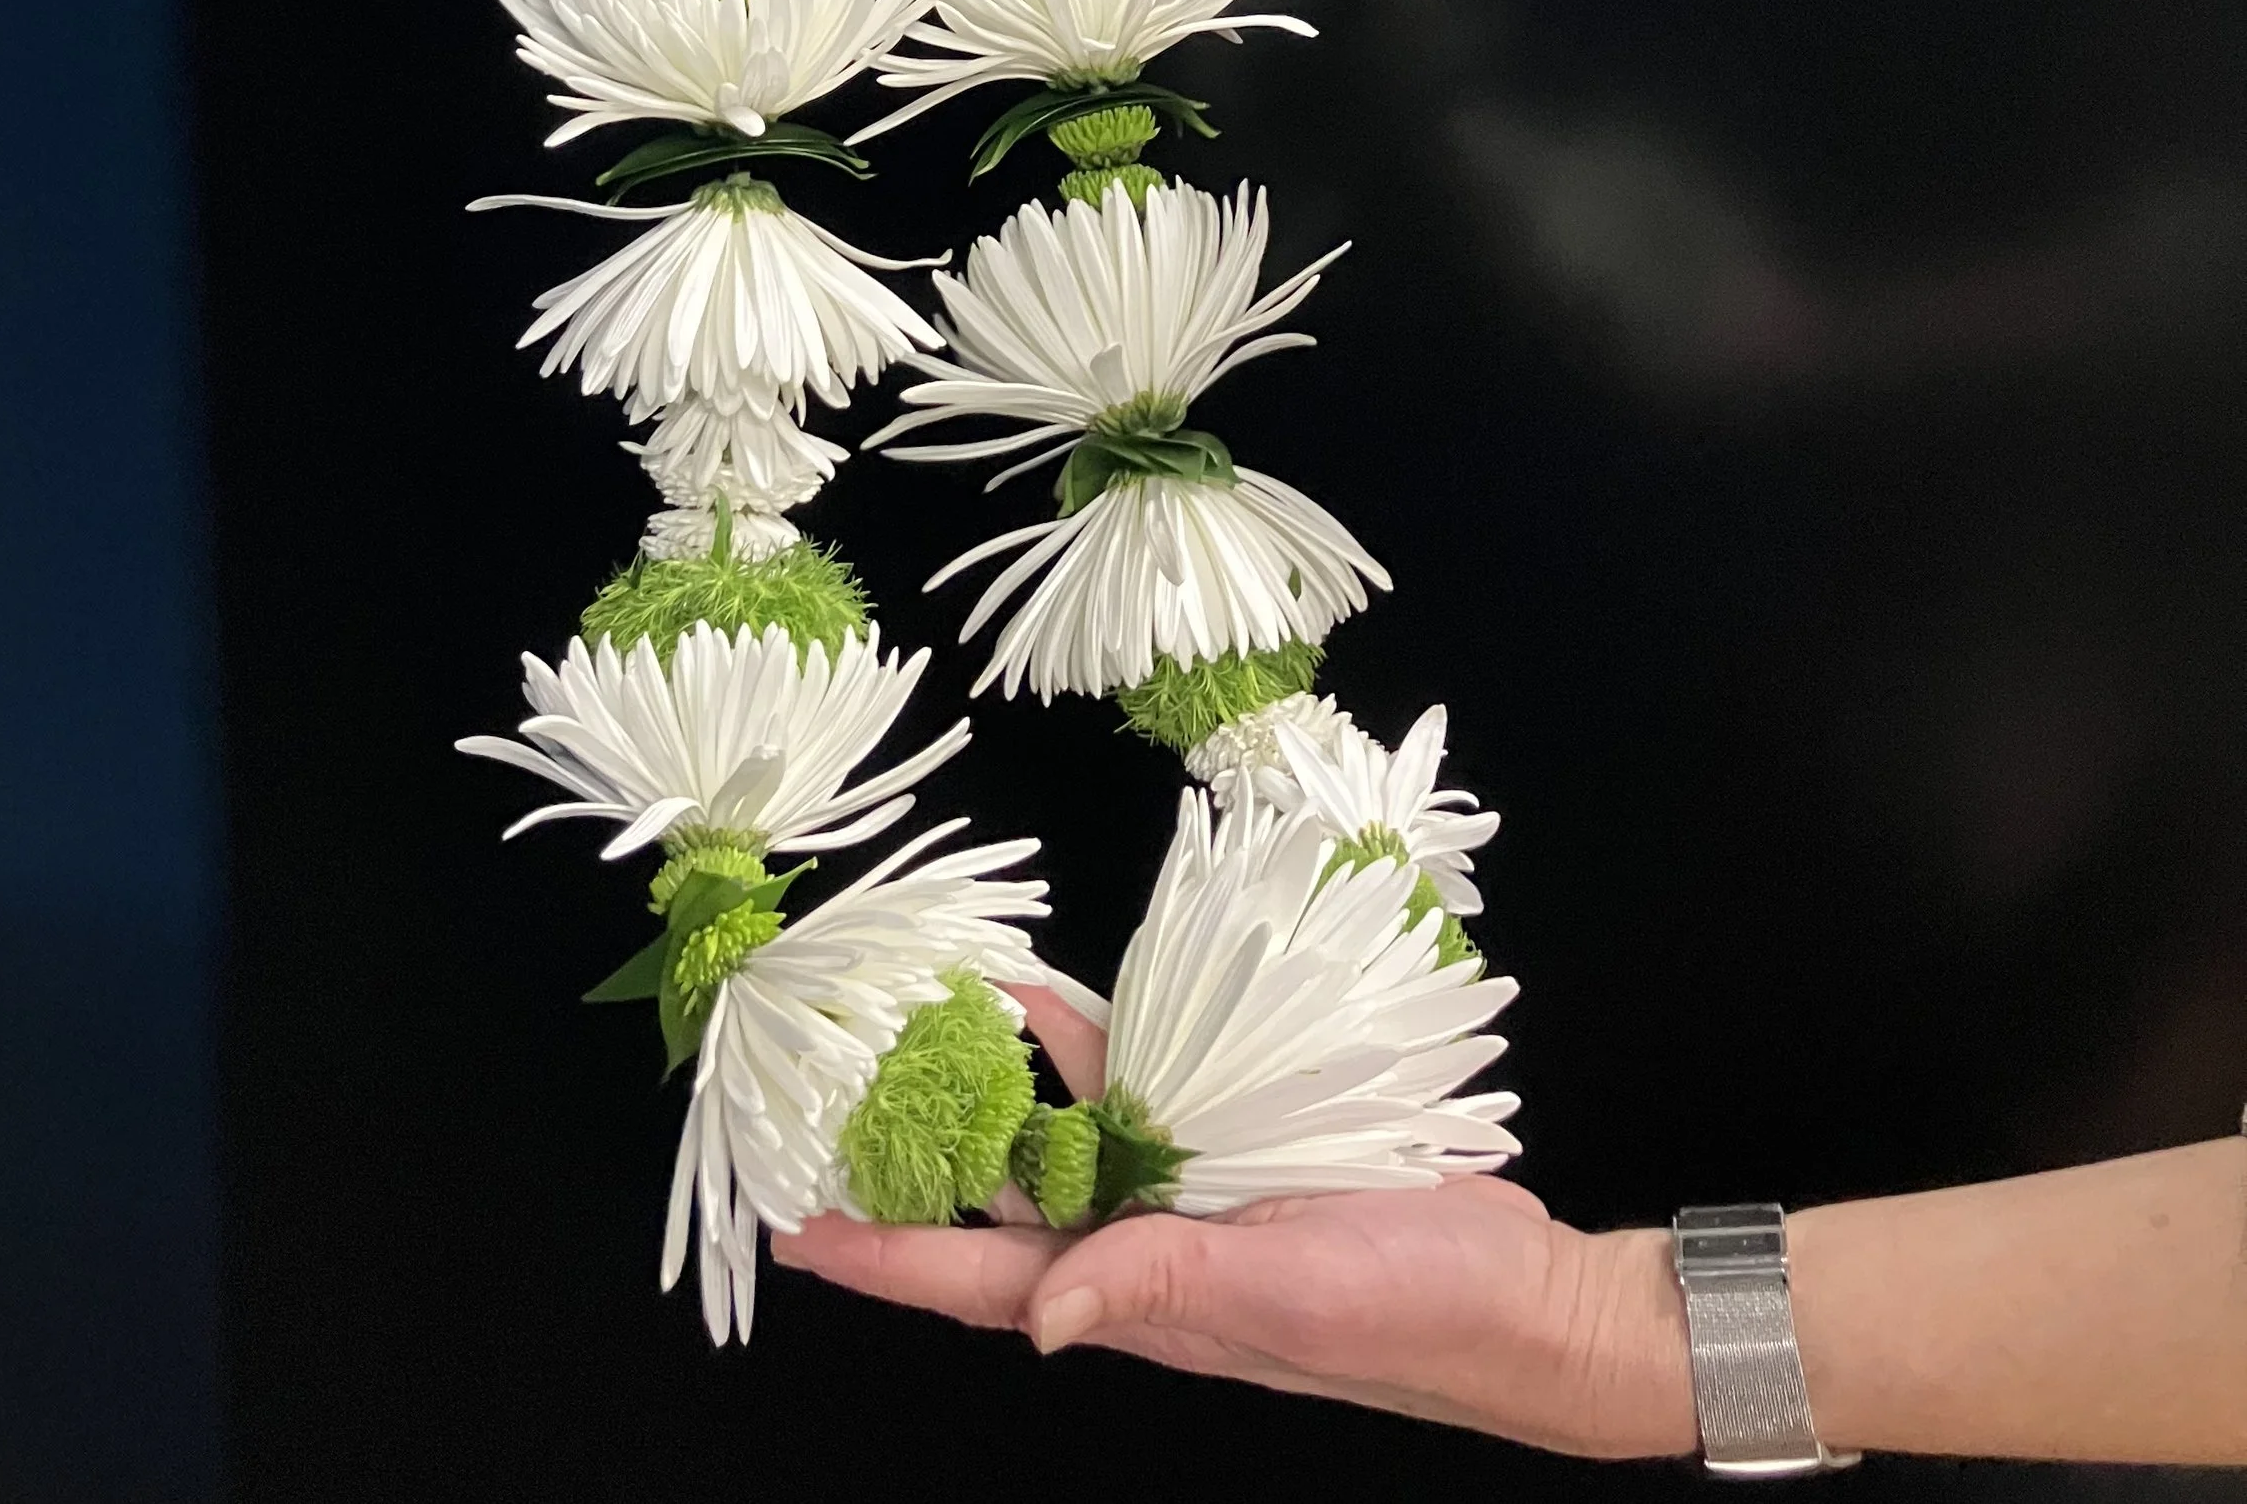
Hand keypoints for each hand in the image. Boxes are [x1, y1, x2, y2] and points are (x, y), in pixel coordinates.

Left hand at [776, 986, 1698, 1459]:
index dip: (887, 1258)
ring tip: (924, 1016)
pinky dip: (1091, 1046)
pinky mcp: (1241, 1145)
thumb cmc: (1408, 1313)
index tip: (793, 1234)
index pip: (983, 1283)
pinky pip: (1142, 1089)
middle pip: (1001, 1210)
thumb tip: (1039, 1318)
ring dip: (999, 1085)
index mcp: (1142, 1300)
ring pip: (1064, 1139)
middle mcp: (1148, 1251)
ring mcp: (1192, 1197)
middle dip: (915, 1163)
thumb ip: (1162, 1287)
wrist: (1526, 1292)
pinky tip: (1048, 1001)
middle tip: (828, 1105)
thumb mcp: (1282, 1295)